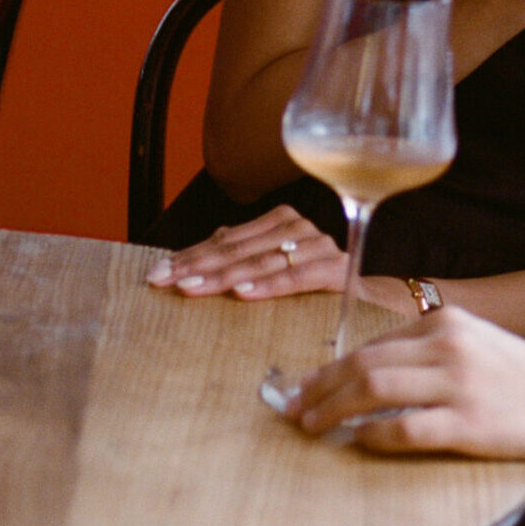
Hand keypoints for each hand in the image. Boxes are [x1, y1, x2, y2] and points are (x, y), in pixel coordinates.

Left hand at [148, 203, 351, 300]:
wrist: (367, 302)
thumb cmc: (312, 287)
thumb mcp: (272, 270)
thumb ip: (242, 257)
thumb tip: (196, 254)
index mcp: (281, 223)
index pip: (227, 239)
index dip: (190, 254)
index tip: (157, 272)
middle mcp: (300, 229)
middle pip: (240, 249)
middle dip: (199, 265)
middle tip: (166, 281)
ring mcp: (320, 247)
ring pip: (263, 262)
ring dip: (225, 276)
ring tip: (194, 287)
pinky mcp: (337, 270)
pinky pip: (299, 277)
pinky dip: (271, 285)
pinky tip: (244, 294)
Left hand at [285, 306, 524, 457]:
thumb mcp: (478, 346)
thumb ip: (431, 353)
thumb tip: (371, 374)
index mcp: (449, 324)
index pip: (372, 344)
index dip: (330, 368)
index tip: (305, 387)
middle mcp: (450, 346)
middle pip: (363, 364)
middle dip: (319, 389)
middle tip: (292, 410)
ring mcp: (460, 385)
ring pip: (374, 389)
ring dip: (333, 409)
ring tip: (311, 427)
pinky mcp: (470, 424)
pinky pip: (404, 428)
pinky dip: (371, 435)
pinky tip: (357, 442)